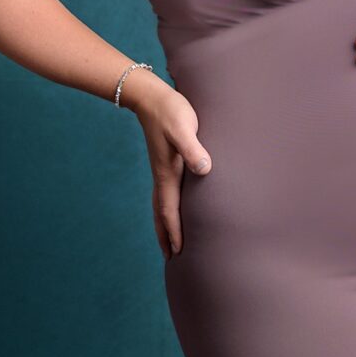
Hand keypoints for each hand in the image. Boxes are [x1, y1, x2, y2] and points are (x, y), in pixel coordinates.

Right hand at [124, 75, 210, 257]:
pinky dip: (166, 209)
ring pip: (161, 205)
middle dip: (166, 236)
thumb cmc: (171, 110)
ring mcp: (162, 170)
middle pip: (161, 214)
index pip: (170, 210)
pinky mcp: (165, 163)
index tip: (179, 254)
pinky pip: (165, 194)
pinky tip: (173, 209)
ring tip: (169, 242)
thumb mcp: (183, 127)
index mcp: (168, 173)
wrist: (151, 96)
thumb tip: (204, 169)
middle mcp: (163, 176)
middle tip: (171, 259)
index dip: (175, 232)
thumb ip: (192, 147)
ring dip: (164, 225)